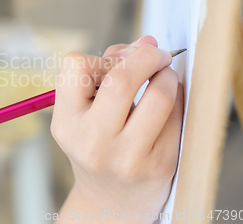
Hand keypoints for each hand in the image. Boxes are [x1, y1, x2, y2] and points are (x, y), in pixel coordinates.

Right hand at [51, 35, 183, 222]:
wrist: (110, 201)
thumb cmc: (95, 146)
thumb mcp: (82, 114)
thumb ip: (106, 72)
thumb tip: (146, 42)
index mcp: (66, 123)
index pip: (76, 66)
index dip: (100, 57)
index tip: (114, 62)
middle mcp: (93, 141)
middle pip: (122, 78)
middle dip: (145, 55)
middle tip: (155, 54)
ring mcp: (128, 156)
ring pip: (159, 94)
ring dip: (166, 75)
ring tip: (162, 77)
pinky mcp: (159, 165)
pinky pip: (177, 115)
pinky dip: (176, 98)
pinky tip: (167, 103)